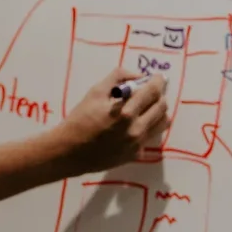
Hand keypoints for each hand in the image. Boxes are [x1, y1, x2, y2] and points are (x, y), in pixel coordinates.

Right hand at [52, 69, 168, 174]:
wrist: (70, 151)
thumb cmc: (80, 119)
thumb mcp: (95, 92)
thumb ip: (118, 78)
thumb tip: (138, 76)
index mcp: (126, 112)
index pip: (152, 92)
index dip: (158, 81)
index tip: (158, 77)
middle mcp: (136, 130)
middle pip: (162, 108)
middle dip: (160, 95)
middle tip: (153, 91)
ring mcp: (137, 144)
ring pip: (162, 124)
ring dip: (159, 111)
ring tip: (149, 106)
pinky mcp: (135, 155)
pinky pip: (150, 137)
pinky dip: (148, 127)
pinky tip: (136, 124)